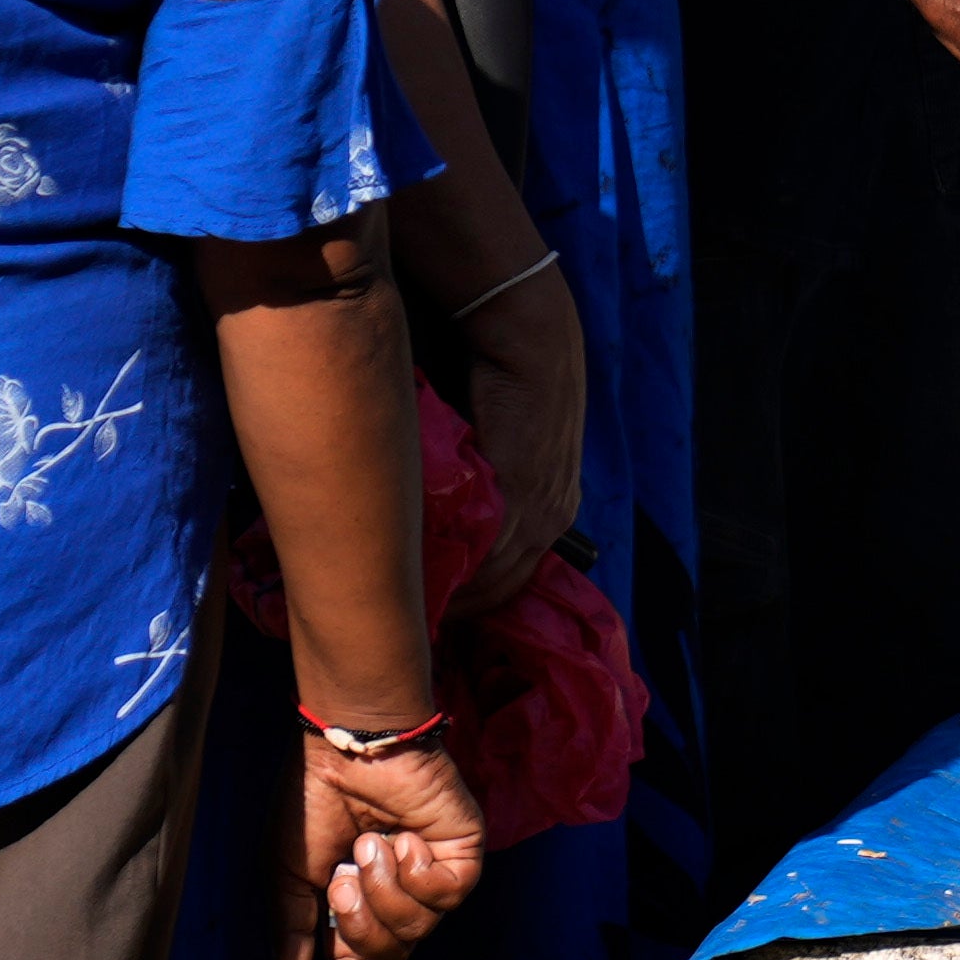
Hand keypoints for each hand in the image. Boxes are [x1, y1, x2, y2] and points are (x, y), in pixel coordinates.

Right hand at [274, 724, 489, 959]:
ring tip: (373, 845)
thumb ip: (295, 928)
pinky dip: (418, 872)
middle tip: (343, 878)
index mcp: (354, 903)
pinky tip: (407, 840)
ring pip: (419, 929)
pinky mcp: (463, 856)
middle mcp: (396, 896)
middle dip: (360, 924)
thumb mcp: (291, 872)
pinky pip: (448, 896)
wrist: (349, 746)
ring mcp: (432, 877)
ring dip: (386, 891)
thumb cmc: (315, 799)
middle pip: (388, 954)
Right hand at [443, 280, 586, 617]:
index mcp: (555, 507)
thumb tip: (437, 512)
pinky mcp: (519, 498)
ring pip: (490, 579)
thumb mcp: (505, 444)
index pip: (514, 576)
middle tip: (413, 617)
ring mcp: (540, 512)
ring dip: (448, 594)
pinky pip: (482, 555)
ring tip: (404, 604)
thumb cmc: (512, 383)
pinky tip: (413, 578)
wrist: (531, 343)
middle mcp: (554, 517)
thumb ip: (482, 482)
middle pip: (503, 588)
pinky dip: (448, 571)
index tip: (435, 606)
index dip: (475, 596)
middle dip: (460, 607)